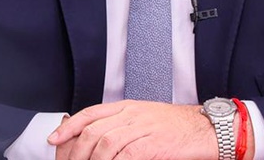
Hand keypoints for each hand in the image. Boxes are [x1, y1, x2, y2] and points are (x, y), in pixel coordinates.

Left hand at [49, 100, 216, 159]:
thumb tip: (97, 142)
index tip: (55, 140)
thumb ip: (121, 126)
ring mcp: (142, 129)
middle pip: (92, 132)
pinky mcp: (153, 145)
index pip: (90, 113)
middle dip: (75, 152)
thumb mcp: (145, 119)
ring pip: (104, 145)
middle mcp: (131, 115)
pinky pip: (124, 157)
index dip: (69, 127)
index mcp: (127, 107)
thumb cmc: (178, 127)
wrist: (208, 129)